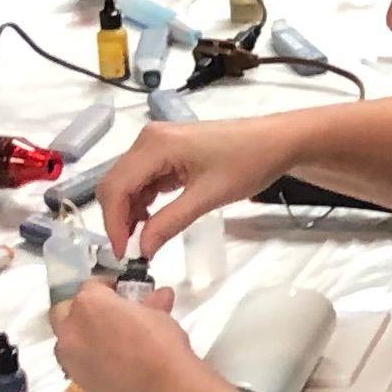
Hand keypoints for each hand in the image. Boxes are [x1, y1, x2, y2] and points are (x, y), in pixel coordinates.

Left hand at [48, 282, 204, 391]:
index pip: (92, 286)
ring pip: (65, 341)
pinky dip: (90, 362)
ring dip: (80, 338)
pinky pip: (78, 365)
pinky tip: (112, 366)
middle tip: (106, 316)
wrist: (163, 388)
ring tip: (108, 344)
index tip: (121, 293)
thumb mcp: (160, 316)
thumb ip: (150, 305)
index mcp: (90, 304)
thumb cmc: (161, 344)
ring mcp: (71, 358)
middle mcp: (72, 329)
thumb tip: (159, 298)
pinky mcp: (79, 382)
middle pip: (64, 311)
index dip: (108, 288)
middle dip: (81, 310)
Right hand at [90, 115, 303, 255]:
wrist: (278, 142)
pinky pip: (145, 179)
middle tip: (132, 250)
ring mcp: (158, 143)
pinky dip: (144, 202)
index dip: (114, 223)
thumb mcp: (207, 197)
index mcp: (155, 144)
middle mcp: (149, 139)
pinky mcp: (169, 151)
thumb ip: (169, 222)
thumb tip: (141, 249)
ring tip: (145, 239)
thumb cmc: (248, 163)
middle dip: (120, 219)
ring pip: (129, 183)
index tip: (123, 252)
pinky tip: (154, 220)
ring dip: (131, 212)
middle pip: (116, 184)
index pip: (116, 187)